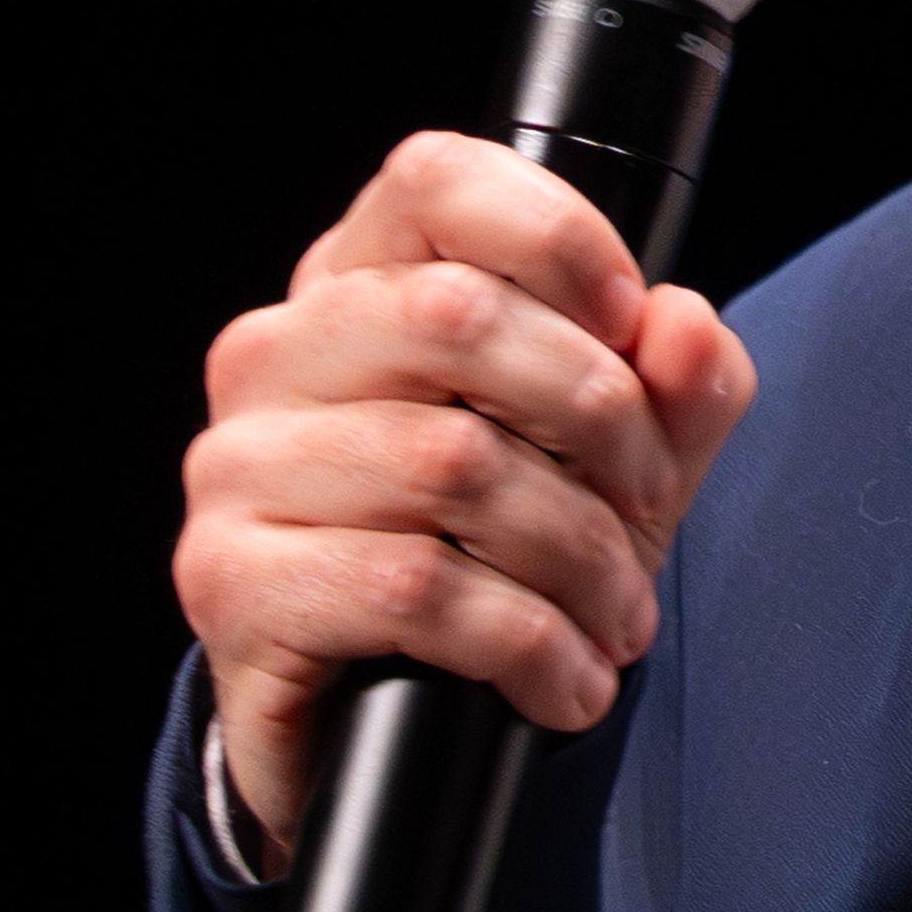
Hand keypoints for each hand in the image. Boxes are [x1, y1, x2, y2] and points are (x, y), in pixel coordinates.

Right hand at [177, 133, 758, 869]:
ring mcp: (236, 466)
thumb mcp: (606, 470)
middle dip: (599, 420)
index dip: (557, 238)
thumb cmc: (486, 562)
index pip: (437, 180)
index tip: (630, 329)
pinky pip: (410, 588)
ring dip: (576, 556)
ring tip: (617, 621)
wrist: (367, 730)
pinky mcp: (227, 580)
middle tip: (646, 509)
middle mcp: (275, 355)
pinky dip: (525, 643)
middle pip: (460, 317)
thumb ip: (669, 391)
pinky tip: (563, 681)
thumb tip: (684, 326)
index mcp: (357, 287)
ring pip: (449, 464)